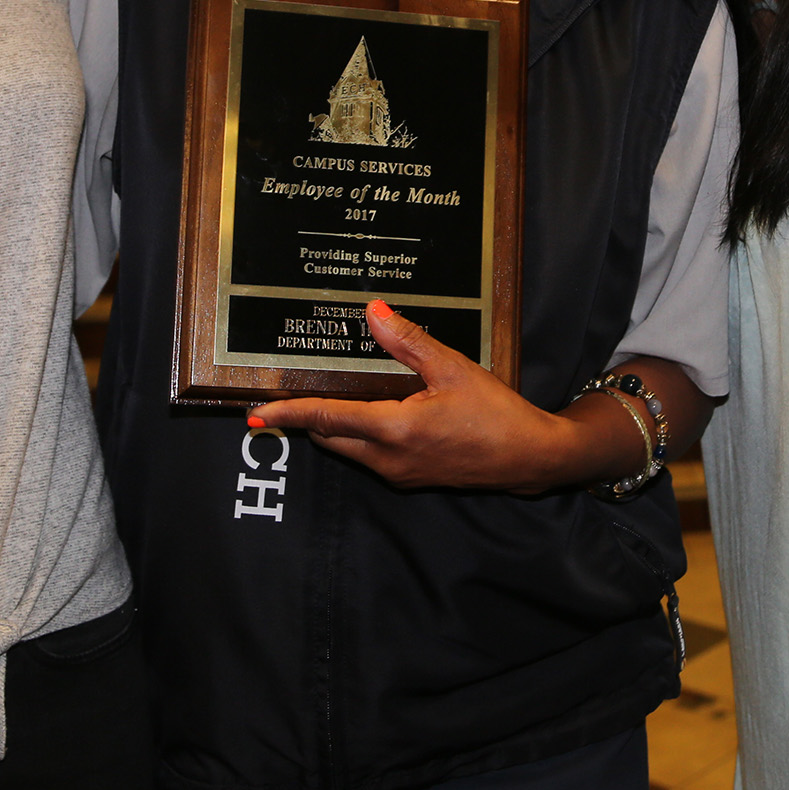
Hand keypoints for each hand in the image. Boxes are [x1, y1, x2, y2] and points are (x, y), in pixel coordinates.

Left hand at [249, 301, 593, 490]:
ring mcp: (399, 473)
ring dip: (334, 425)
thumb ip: (408, 341)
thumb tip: (374, 312)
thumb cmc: (496, 413)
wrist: (530, 457)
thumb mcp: (453, 368)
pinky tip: (369, 410)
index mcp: (395, 430)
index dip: (290, 413)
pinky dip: (358, 433)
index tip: (258, 413)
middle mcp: (389, 458)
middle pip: (330, 436)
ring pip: (349, 448)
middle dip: (308, 417)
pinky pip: (370, 455)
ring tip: (328, 393)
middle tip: (287, 394)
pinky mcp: (411, 477)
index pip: (327, 418)